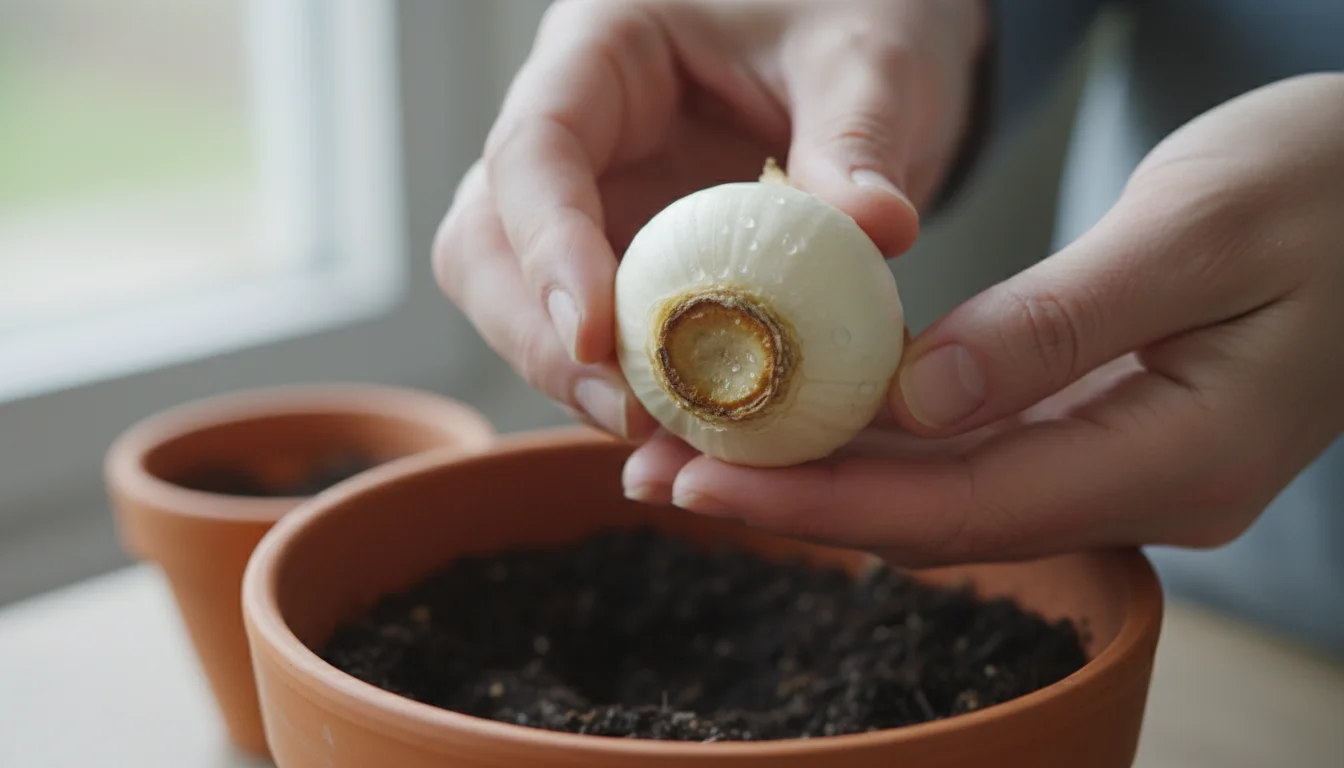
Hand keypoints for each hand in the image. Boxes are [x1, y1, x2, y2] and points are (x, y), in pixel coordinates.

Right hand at [433, 0, 987, 437]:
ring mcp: (589, 204)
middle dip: (538, 339)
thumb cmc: (856, 20)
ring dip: (573, 383)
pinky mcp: (622, 264)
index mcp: (604, 51)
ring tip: (660, 442)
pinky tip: (685, 437)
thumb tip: (880, 228)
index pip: (533, 150)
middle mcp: (572, 132)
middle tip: (626, 414)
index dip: (546, 247)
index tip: (594, 335)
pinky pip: (596, 338)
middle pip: (488, 244)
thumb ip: (862, 137)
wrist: (870, 61)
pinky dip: (629, 393)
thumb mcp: (870, 60)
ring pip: (519, 304)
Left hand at [625, 73, 1343, 565]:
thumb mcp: (1200, 227)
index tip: (703, 484)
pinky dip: (882, 441)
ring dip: (825, 477)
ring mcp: (1129, 463)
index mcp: (1184, 454)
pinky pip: (976, 452)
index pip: (969, 506)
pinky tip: (805, 418)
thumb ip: (1060, 322)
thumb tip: (918, 399)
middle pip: (942, 518)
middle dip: (797, 501)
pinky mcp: (1108, 426)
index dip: (827, 504)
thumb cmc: (1330, 182)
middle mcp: (1149, 484)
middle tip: (661, 475)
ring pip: (949, 493)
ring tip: (698, 453)